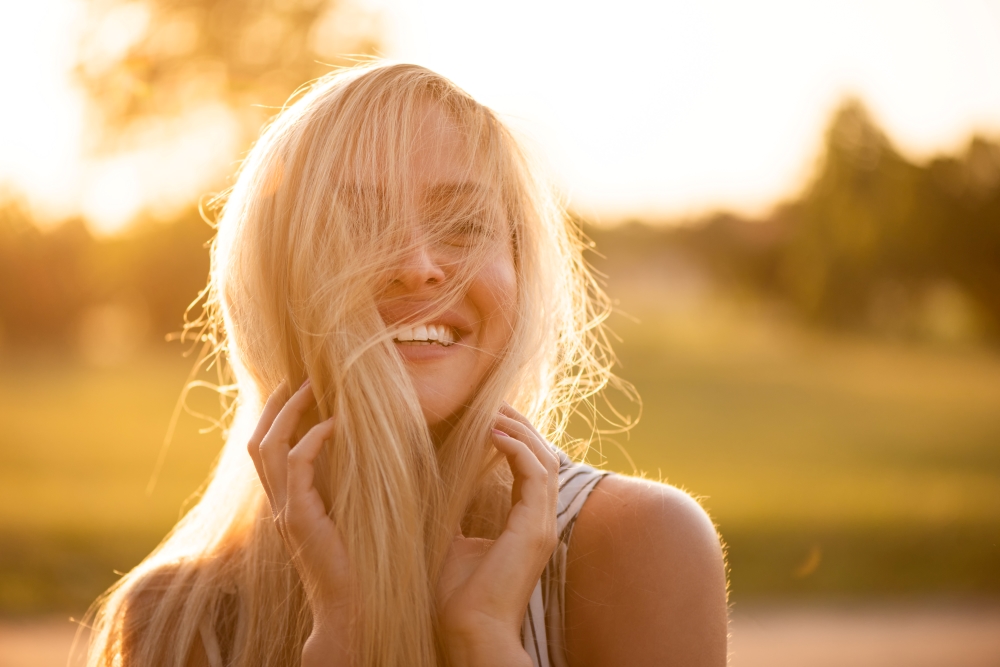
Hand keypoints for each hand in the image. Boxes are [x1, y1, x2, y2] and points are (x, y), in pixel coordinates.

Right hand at [246, 380, 352, 664]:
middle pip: (258, 439)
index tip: (299, 386)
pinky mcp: (298, 518)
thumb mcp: (356, 513)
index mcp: (289, 501)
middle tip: (298, 376)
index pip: (268, 448)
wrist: (352, 607)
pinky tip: (335, 424)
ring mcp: (284, 510)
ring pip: (268, 446)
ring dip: (289, 412)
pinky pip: (295, 465)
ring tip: (311, 387)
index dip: (278, 415)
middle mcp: (280, 502)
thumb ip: (355, 484)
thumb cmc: (363, 563)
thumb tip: (383, 449)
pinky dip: (313, 439)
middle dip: (276, 404)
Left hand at [436, 403, 559, 666]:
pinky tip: (491, 433)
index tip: (491, 418)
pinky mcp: (535, 528)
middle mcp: (541, 523)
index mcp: (527, 527)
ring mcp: (542, 525)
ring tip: (492, 412)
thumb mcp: (454, 545)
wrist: (468, 631)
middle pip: (544, 459)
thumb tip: (437, 492)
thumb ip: (457, 517)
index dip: (516, 440)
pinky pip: (535, 473)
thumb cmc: (457, 598)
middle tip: (494, 403)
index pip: (532, 471)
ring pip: (544, 461)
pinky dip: (516, 448)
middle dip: (521, 428)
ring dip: (519, 432)